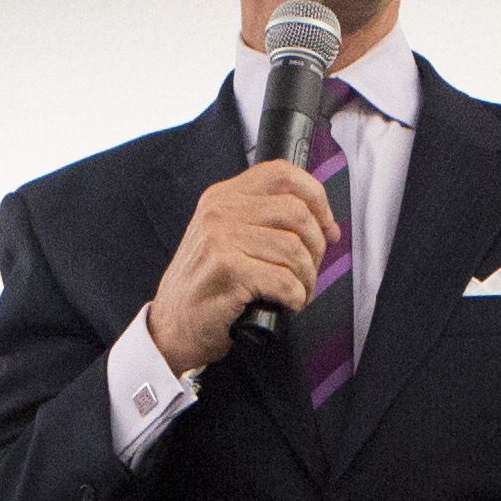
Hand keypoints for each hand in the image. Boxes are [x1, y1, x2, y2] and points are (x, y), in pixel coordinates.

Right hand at [147, 158, 337, 376]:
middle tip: (309, 272)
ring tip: (297, 293)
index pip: (283, 174)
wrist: (173, 326)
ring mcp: (220, 238)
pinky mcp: (226, 270)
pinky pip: (284, 280)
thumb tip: (323, 224)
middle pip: (296, 212)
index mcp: (224, 196)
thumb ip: (264, 221)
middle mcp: (220, 211)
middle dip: (316, 248)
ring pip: (293, 249)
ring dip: (306, 279)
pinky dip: (295, 297)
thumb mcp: (228, 239)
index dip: (316, 198)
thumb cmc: (209, 288)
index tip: (327, 229)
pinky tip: (285, 304)